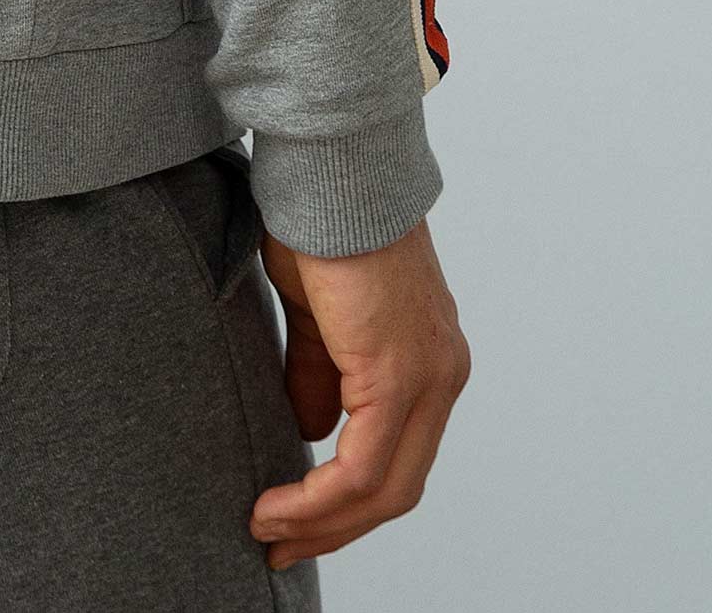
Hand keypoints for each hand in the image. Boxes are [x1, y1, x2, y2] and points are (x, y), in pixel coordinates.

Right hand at [247, 212, 470, 572]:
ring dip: (322, 522)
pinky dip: (318, 497)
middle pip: (398, 487)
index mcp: (429, 359)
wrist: (334, 169)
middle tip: (280, 543)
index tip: (295, 518)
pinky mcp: (398, 373)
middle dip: (335, 527)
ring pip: (385, 487)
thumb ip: (320, 372)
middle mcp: (442, 374)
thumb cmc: (323, 221)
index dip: (348, 500)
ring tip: (269, 530)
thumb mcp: (321, 314)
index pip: (399, 456)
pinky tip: (277, 503)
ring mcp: (429, 376)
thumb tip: (309, 430)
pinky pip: (362, 466)